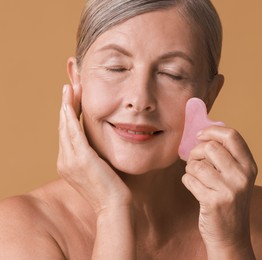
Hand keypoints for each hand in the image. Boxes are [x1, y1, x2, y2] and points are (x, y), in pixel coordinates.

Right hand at [57, 84, 131, 213]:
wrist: (114, 206)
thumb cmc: (112, 189)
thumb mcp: (99, 169)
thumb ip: (94, 157)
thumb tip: (99, 146)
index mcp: (68, 163)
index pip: (67, 133)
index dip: (69, 114)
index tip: (74, 99)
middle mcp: (65, 161)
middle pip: (63, 127)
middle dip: (67, 105)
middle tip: (70, 86)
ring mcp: (70, 160)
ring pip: (66, 126)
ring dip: (67, 105)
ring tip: (70, 88)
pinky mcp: (81, 159)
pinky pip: (73, 132)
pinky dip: (71, 116)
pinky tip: (70, 103)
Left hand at [182, 126, 257, 258]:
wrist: (231, 236)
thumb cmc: (229, 201)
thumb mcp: (237, 177)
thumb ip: (226, 156)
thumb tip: (203, 133)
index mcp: (249, 166)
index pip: (232, 136)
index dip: (212, 131)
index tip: (200, 135)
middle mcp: (242, 176)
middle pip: (211, 147)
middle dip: (196, 151)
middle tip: (194, 160)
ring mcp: (229, 189)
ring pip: (197, 164)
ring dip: (190, 168)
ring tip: (196, 176)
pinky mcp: (214, 201)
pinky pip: (189, 179)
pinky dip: (188, 181)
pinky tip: (195, 188)